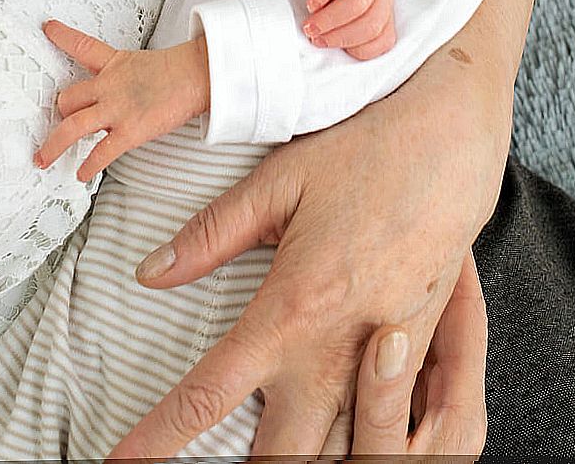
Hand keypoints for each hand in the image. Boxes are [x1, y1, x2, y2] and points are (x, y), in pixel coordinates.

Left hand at [33, 20, 210, 180]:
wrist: (197, 75)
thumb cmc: (179, 72)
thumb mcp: (144, 64)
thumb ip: (128, 76)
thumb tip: (127, 89)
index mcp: (114, 64)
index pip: (82, 46)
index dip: (62, 36)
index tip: (49, 30)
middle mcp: (109, 86)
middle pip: (68, 98)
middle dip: (60, 112)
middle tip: (57, 121)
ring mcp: (116, 109)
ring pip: (72, 127)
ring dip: (54, 145)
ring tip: (44, 157)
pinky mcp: (129, 131)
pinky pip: (101, 153)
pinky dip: (89, 167)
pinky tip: (81, 174)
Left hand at [106, 61, 504, 459]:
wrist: (454, 143)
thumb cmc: (366, 153)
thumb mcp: (277, 183)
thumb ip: (209, 235)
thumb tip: (150, 272)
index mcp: (291, 306)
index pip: (208, 393)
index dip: (157, 438)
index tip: (119, 463)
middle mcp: (337, 349)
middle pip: (280, 454)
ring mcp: (384, 361)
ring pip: (342, 456)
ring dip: (302, 461)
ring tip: (260, 462)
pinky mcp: (420, 357)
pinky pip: (388, 433)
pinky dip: (357, 449)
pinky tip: (333, 447)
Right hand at [303, 0, 395, 60]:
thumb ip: (341, 17)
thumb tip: (326, 40)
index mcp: (385, 2)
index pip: (384, 39)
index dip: (355, 49)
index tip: (328, 46)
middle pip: (372, 23)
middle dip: (340, 36)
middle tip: (315, 37)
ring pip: (359, 2)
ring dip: (330, 18)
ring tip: (309, 22)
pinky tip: (311, 2)